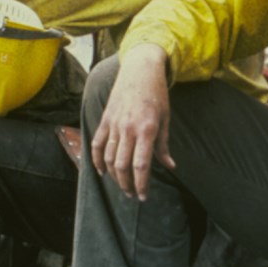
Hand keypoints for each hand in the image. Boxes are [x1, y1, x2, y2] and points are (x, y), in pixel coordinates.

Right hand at [91, 44, 175, 200]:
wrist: (140, 70)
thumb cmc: (157, 95)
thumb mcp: (165, 119)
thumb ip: (163, 145)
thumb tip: (170, 166)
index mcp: (147, 129)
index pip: (141, 165)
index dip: (141, 184)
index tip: (143, 196)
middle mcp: (128, 129)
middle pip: (123, 166)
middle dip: (127, 184)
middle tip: (132, 194)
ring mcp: (114, 124)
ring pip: (109, 158)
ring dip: (115, 176)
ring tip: (122, 185)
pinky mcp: (105, 119)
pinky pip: (98, 144)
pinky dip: (97, 160)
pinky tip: (102, 171)